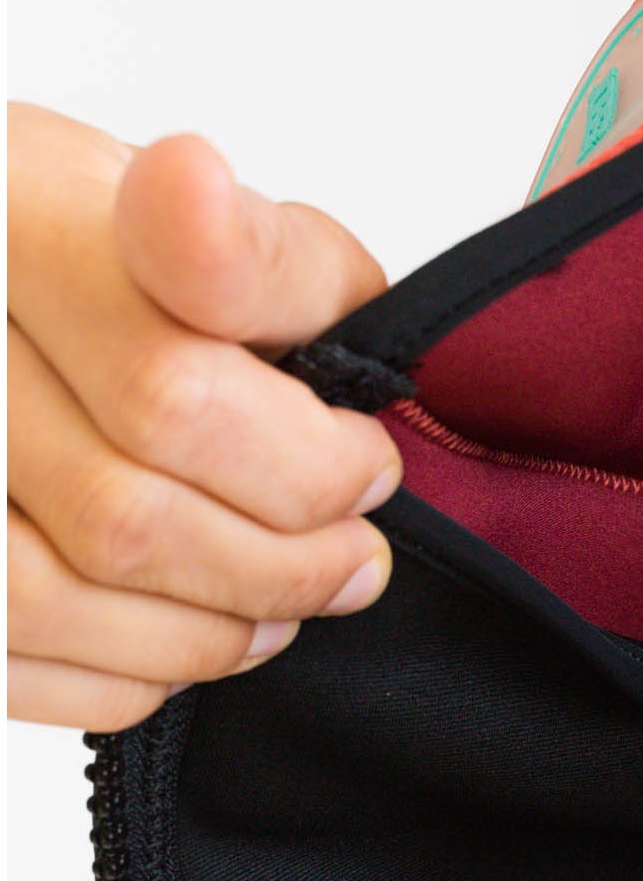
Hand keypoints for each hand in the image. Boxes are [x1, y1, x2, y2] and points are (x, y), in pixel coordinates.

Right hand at [8, 102, 401, 730]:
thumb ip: (277, 269)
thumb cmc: (108, 250)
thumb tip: (346, 378)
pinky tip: (185, 631)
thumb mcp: (208, 208)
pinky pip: (9, 660)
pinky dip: (126, 672)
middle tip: (353, 556)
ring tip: (284, 606)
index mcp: (19, 225)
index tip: (369, 463)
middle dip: (281, 564)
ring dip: (206, 632)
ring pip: (50, 600)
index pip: (171, 387)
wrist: (7, 293)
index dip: (306, 460)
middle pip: (123, 516)